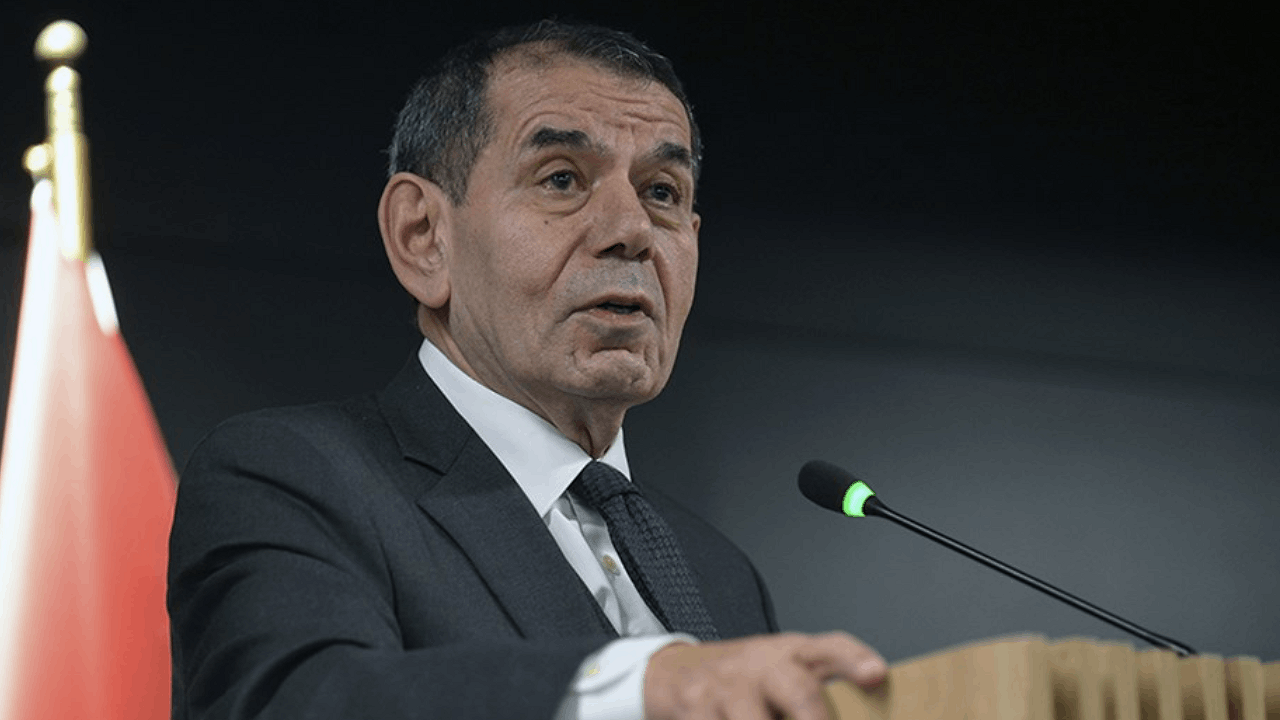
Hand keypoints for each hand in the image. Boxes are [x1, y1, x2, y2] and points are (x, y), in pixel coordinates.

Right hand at [643, 631, 886, 719]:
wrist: (677, 674)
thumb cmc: (745, 679)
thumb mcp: (783, 671)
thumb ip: (823, 685)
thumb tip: (868, 703)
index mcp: (791, 654)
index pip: (830, 648)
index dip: (854, 659)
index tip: (875, 674)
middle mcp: (761, 665)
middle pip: (798, 689)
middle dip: (813, 717)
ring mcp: (726, 688)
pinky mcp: (696, 708)